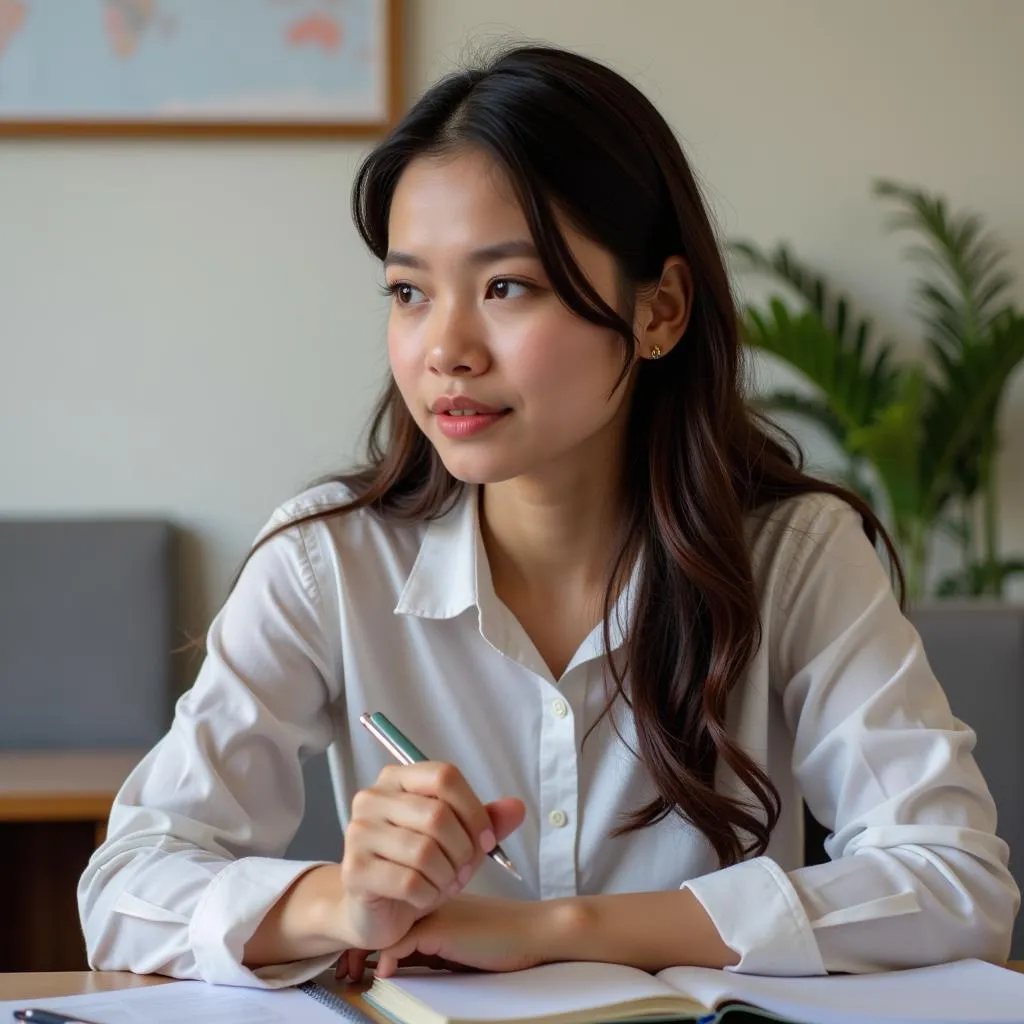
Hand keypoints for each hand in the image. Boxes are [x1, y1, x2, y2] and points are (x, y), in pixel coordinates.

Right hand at [335, 761, 524, 953]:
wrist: (375, 910)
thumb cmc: (416, 868)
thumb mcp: (455, 841)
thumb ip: (485, 822)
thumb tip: (517, 807)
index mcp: (396, 779)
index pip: (444, 776)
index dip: (474, 809)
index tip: (488, 840)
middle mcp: (371, 798)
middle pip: (437, 814)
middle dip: (463, 849)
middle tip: (464, 870)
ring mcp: (358, 833)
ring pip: (424, 851)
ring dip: (447, 876)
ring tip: (446, 884)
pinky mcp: (354, 870)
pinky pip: (408, 882)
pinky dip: (429, 895)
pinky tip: (426, 897)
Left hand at [369, 895, 551, 976]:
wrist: (534, 932)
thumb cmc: (506, 938)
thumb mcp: (462, 943)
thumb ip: (435, 947)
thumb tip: (403, 964)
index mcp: (435, 901)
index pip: (394, 916)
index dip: (372, 938)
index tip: (355, 963)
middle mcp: (431, 903)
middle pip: (385, 922)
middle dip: (361, 947)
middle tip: (346, 971)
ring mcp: (434, 913)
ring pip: (387, 929)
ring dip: (367, 954)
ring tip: (353, 974)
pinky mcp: (440, 929)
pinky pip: (401, 943)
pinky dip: (388, 960)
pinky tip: (383, 974)